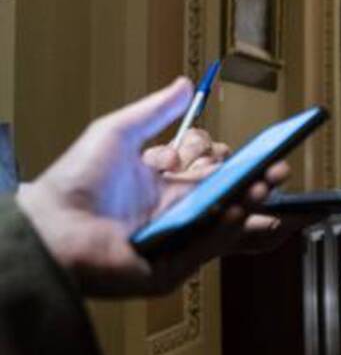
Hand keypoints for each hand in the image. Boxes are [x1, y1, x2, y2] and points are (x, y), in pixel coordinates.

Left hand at [15, 78, 288, 296]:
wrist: (50, 222)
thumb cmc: (74, 182)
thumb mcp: (119, 132)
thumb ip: (156, 110)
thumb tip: (184, 84)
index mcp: (164, 190)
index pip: (214, 177)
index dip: (237, 164)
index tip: (259, 152)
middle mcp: (172, 218)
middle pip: (227, 201)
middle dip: (254, 184)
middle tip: (276, 170)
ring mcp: (173, 245)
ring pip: (222, 224)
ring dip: (247, 203)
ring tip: (264, 184)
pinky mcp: (168, 270)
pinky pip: (204, 248)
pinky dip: (225, 229)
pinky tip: (237, 208)